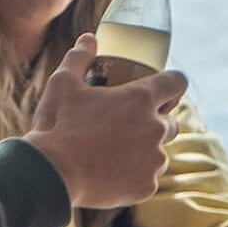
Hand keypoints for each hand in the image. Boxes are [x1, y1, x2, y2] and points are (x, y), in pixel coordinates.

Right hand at [24, 35, 186, 208]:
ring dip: (143, 152)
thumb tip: (89, 40)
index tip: (163, 88)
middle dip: (155, 122)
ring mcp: (153, 160)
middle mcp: (155, 128)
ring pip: (158, 154)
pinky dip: (133, 178)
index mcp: (141, 99)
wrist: (50, 173)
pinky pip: (147, 179)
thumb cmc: (57, 124)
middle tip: (126, 127)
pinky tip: (109, 175)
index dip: (172, 84)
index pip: (177, 82)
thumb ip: (80, 58)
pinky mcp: (146, 187)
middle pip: (171, 122)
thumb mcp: (63, 84)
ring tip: (112, 155)